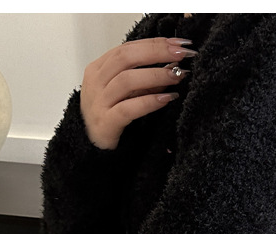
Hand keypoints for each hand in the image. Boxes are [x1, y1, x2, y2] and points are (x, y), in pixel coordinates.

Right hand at [79, 36, 197, 149]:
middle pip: (127, 57)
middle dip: (157, 52)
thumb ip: (144, 80)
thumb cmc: (111, 118)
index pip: (127, 48)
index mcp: (99, 68)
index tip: (179, 43)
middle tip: (183, 54)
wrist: (92, 148)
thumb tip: (172, 65)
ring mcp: (99, 101)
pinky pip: (128, 109)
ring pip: (127, 81)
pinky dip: (150, 102)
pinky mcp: (106, 122)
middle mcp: (97, 81)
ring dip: (156, 76)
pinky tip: (167, 99)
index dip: (154, 43)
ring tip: (178, 76)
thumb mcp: (127, 94)